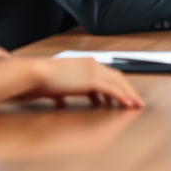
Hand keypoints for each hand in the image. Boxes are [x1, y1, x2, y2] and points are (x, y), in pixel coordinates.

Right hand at [21, 59, 143, 108]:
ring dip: (129, 94)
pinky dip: (123, 97)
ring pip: (119, 83)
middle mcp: (92, 65)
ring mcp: (93, 71)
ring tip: (136, 105)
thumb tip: (62, 102)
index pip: (107, 74)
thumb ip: (61, 94)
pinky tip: (128, 105)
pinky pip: (113, 89)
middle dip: (128, 90)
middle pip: (117, 77)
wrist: (34, 74)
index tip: (122, 96)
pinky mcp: (92, 80)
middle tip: (136, 101)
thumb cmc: (39, 80)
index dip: (117, 85)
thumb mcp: (54, 88)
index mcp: (84, 64)